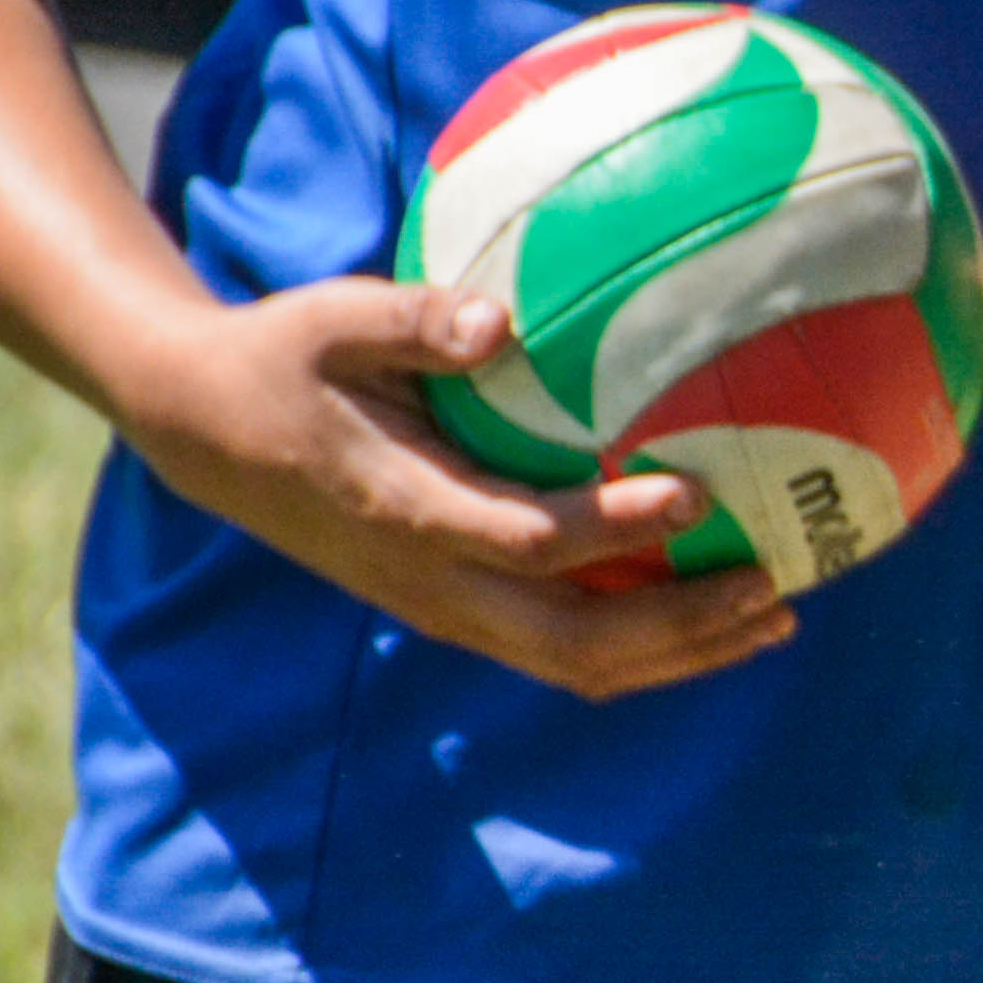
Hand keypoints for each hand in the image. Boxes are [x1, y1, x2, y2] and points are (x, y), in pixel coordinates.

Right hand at [109, 277, 785, 697]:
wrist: (205, 433)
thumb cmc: (282, 358)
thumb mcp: (330, 318)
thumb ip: (413, 321)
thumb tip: (499, 319)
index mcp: (401, 508)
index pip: (523, 541)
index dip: (611, 530)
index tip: (696, 495)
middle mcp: (429, 581)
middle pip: (572, 639)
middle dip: (680, 624)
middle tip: (776, 587)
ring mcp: (443, 610)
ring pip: (575, 663)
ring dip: (679, 652)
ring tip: (773, 618)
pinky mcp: (457, 612)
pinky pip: (561, 652)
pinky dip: (644, 649)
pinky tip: (714, 618)